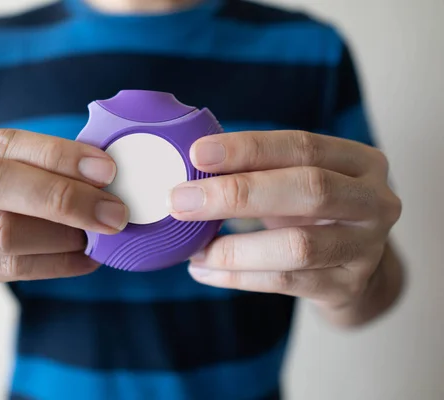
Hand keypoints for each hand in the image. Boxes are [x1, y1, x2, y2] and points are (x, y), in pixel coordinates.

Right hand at [0, 128, 127, 306]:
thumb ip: (35, 168)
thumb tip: (104, 175)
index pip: (4, 142)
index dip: (59, 154)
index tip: (107, 169)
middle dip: (64, 196)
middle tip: (113, 212)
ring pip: (3, 231)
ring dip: (62, 234)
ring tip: (98, 236)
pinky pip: (10, 269)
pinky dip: (57, 264)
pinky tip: (85, 260)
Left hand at [169, 130, 401, 309]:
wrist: (352, 267)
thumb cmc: (312, 213)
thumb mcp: (296, 182)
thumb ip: (258, 170)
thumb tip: (189, 167)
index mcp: (360, 162)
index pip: (303, 146)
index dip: (249, 148)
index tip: (197, 154)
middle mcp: (374, 202)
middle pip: (309, 190)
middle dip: (237, 194)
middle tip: (181, 200)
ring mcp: (366, 249)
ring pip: (298, 247)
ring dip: (234, 248)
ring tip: (192, 250)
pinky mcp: (347, 287)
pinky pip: (285, 282)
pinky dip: (238, 277)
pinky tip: (204, 271)